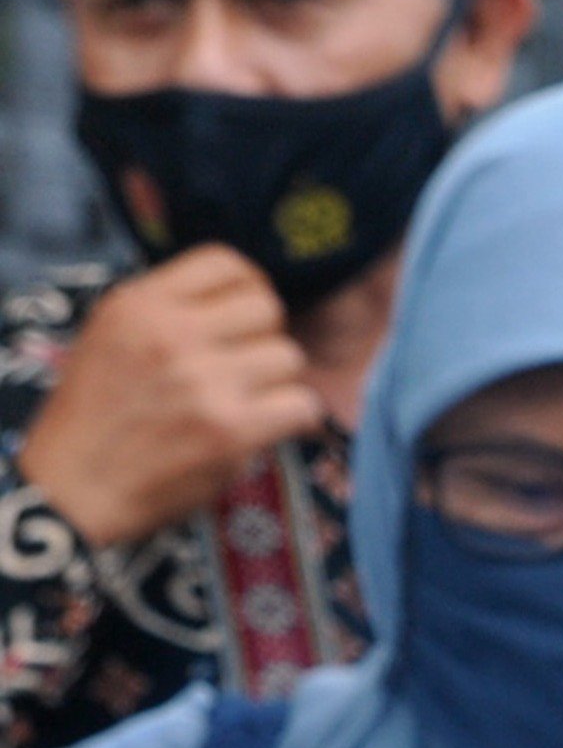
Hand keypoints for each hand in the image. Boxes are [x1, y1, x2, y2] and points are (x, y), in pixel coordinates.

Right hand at [15, 247, 323, 548]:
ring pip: (289, 357)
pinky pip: (302, 405)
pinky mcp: (231, 429)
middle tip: (244, 367)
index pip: (224, 262)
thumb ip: (168, 311)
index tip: (245, 316)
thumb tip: (242, 298)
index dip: (248, 287)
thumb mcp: (112, 336)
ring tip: (246, 402)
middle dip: (264, 337)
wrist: (75, 485)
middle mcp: (172, 333)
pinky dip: (293, 419)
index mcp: (139, 303)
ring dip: (277, 383)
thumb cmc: (98, 413)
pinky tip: (264, 428)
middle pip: (267, 308)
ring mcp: (204, 380)